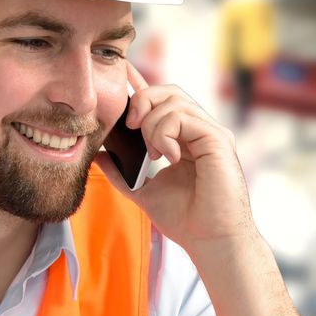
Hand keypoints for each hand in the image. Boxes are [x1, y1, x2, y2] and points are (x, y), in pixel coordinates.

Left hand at [99, 64, 251, 250]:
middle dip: (141, 101)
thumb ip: (121, 172)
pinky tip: (167, 156)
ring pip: (173, 101)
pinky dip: (166, 133)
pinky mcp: (218, 139)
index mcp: (185, 138)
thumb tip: (97, 155)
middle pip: (167, 92)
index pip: (163, 102)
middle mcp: (200, 130)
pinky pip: (183, 117)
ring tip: (153, 154)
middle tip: (131, 127)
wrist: (211, 241)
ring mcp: (211, 132)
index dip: (141, 86)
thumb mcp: (143, 191)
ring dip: (152, 124)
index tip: (121, 73)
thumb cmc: (186, 219)